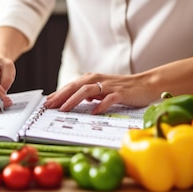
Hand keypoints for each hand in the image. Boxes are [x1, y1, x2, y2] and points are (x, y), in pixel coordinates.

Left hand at [44, 73, 158, 113]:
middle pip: (75, 86)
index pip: (71, 86)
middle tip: (49, 106)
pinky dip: (100, 105)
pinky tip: (93, 112)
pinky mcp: (121, 93)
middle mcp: (99, 80)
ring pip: (87, 91)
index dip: (57, 94)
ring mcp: (109, 86)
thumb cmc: (123, 89)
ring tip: (64, 109)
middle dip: (60, 96)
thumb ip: (90, 94)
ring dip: (74, 100)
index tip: (46, 103)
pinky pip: (109, 99)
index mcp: (92, 79)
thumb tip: (76, 100)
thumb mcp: (103, 90)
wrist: (147, 84)